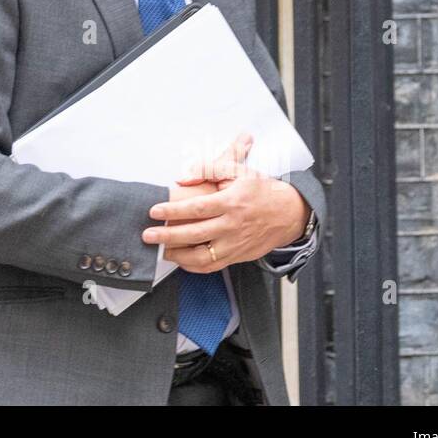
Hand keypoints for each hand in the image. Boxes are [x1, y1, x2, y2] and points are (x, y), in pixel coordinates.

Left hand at [142, 137, 309, 272]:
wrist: (289, 213)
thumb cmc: (260, 189)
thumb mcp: (237, 170)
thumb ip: (208, 170)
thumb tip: (182, 178)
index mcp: (231, 203)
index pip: (197, 209)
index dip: (173, 211)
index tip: (154, 211)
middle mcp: (233, 226)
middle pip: (196, 235)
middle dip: (168, 236)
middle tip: (148, 235)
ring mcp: (235, 244)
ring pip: (203, 257)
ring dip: (179, 256)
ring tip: (161, 251)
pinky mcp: (238, 256)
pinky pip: (213, 266)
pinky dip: (195, 267)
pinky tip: (181, 261)